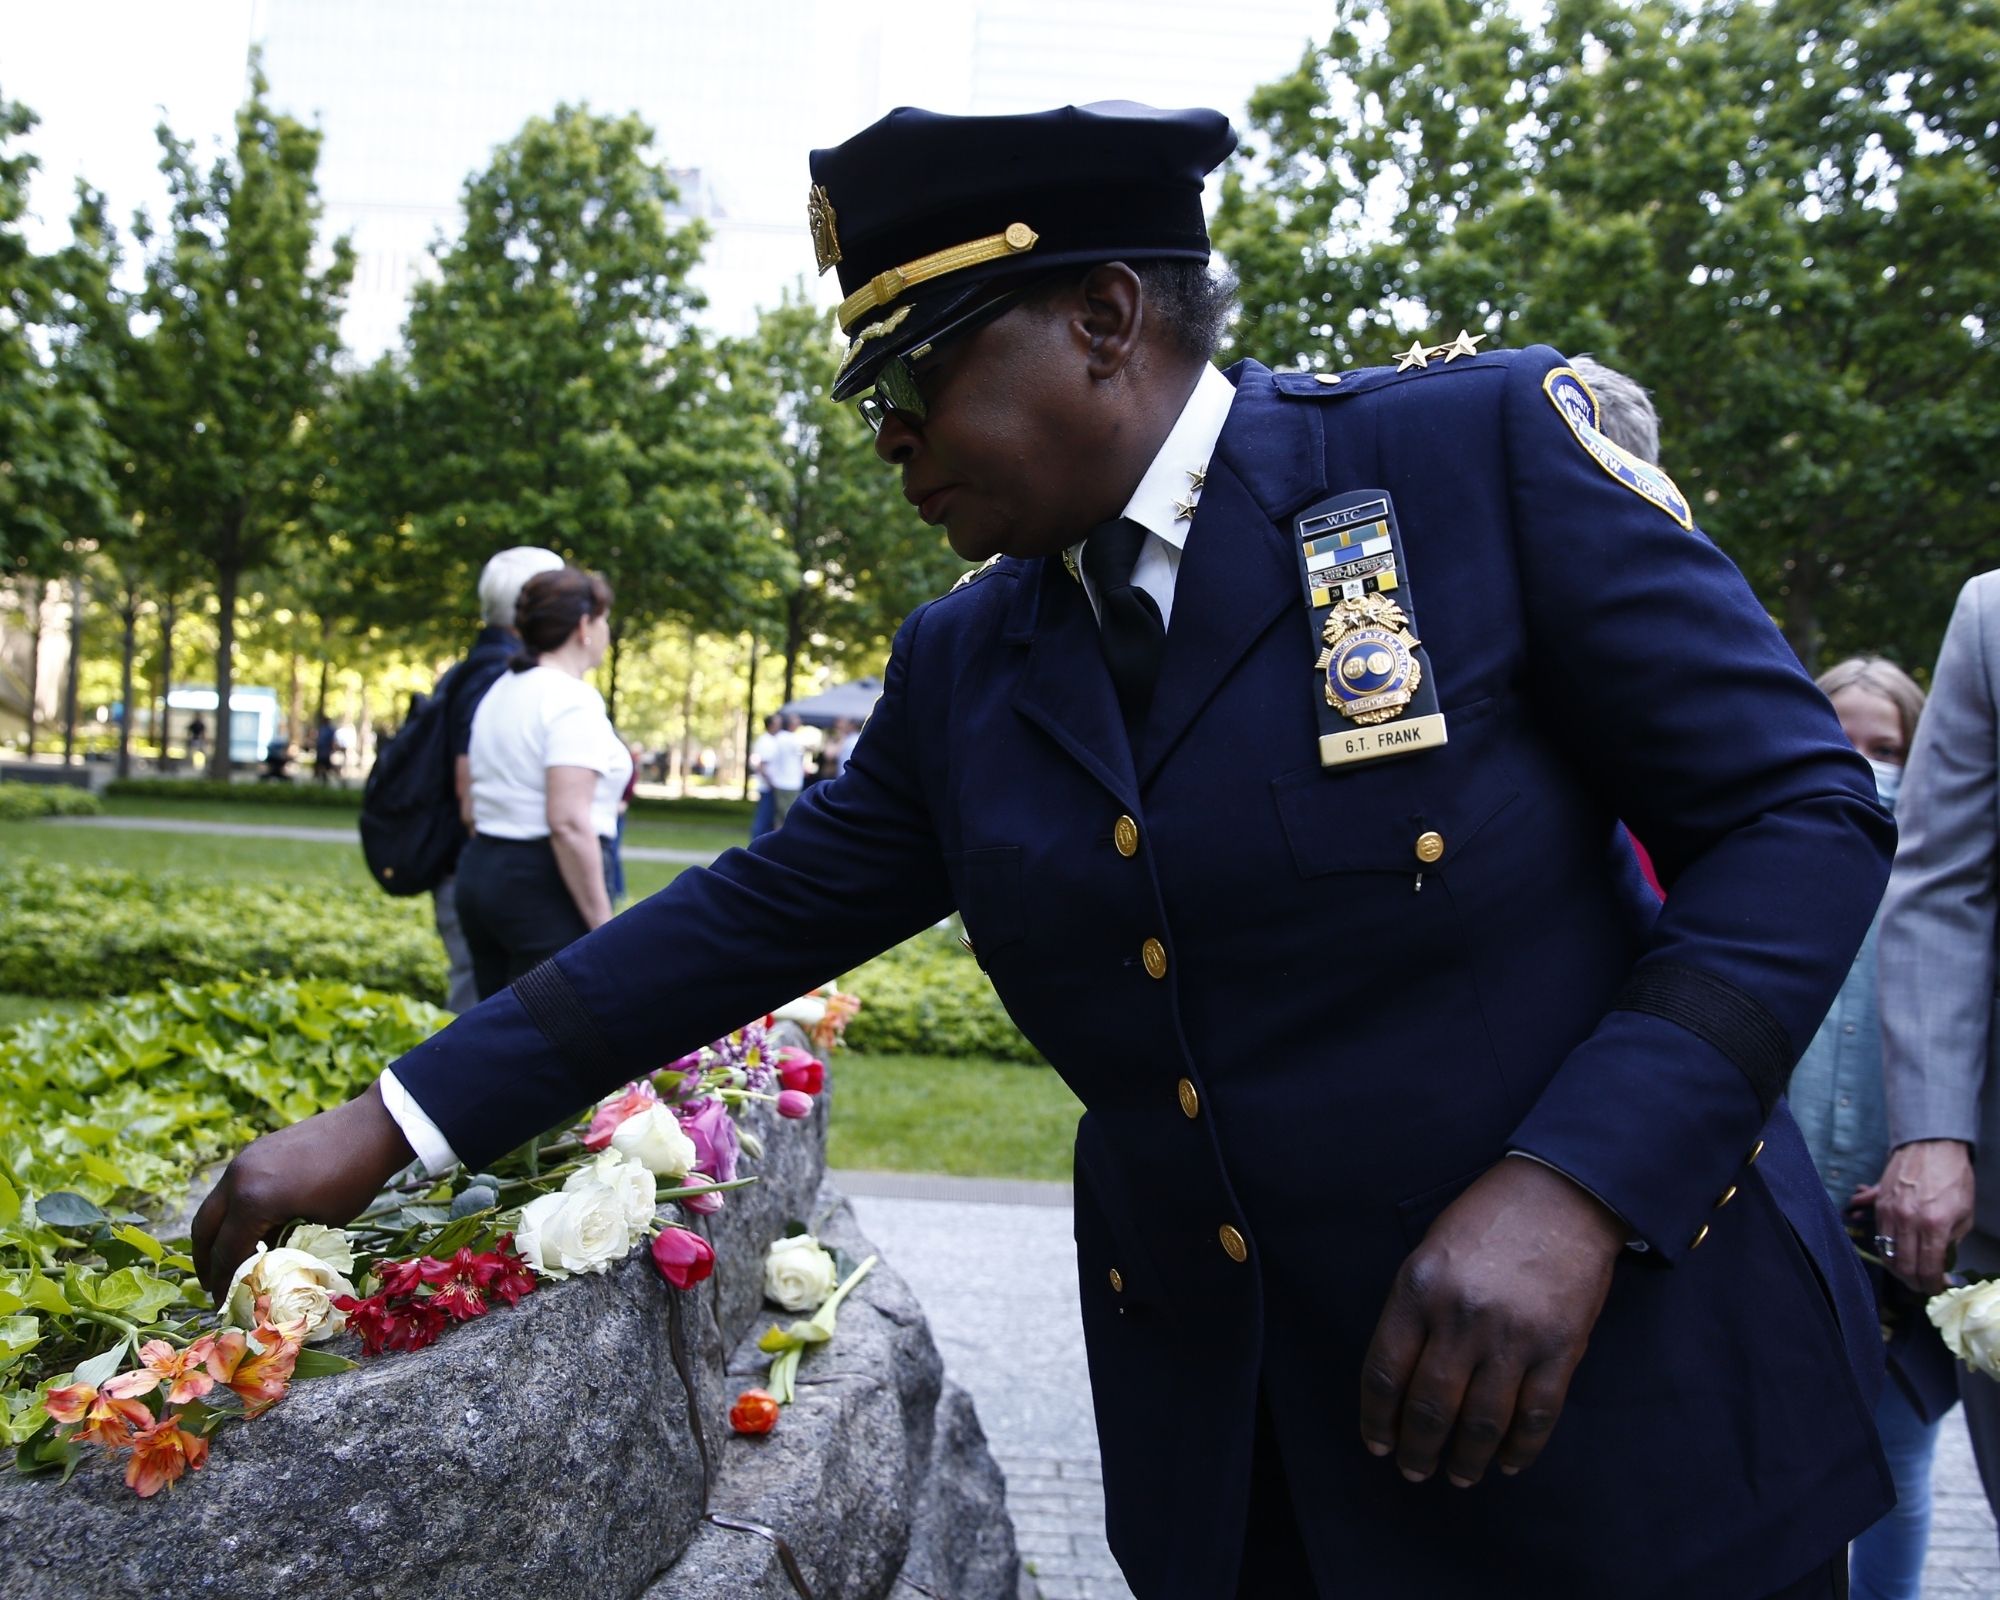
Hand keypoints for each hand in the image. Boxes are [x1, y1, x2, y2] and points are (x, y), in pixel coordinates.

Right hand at [190, 1081, 415, 1299]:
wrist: (371, 1128)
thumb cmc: (353, 1181)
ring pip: (213, 1207)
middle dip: (205, 1262)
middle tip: (213, 1287)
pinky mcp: (253, 1152)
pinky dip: (231, 1214)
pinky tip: (248, 1230)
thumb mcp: (320, 1227)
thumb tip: (264, 1273)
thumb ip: (286, 1249)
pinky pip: (230, 1189)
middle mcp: (237, 1179)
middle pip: (204, 1229)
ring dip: (216, 1236)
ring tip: (228, 1263)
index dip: (223, 1284)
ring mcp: (242, 1161)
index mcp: (252, 1201)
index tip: (223, 1305)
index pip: (227, 1253)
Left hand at [1358, 1155, 1625, 1488]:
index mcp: (1419, 1289)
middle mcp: (1462, 1316)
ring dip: (1467, 1460)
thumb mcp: (1429, 1254)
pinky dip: (1520, 1449)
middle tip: (1413, 1471)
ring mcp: (1513, 1335)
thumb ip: (1413, 1311)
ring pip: (1482, 1422)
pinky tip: (1507, 1463)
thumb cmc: (1485, 1222)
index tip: (1376, 1444)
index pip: (1384, 1370)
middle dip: (1417, 1448)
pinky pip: (1537, 1415)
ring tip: (1459, 1477)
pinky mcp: (1560, 1348)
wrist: (1561, 1196)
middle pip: (1430, 1406)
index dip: (1376, 1417)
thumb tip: (1397, 1380)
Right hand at [1874, 1139, 1974, 1292]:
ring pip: (1886, 1253)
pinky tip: (1896, 1253)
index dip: (1931, 1284)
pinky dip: (1887, 1249)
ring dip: (1897, 1269)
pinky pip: (1878, 1235)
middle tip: (1921, 1286)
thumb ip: (1951, 1240)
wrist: (1931, 1146)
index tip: (1935, 1289)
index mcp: (1935, 1225)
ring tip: (1908, 1273)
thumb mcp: (1964, 1214)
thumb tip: (1940, 1261)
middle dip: (1913, 1282)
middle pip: (1903, 1265)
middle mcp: (1909, 1221)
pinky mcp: (1879, 1204)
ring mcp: (1890, 1212)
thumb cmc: (1954, 1177)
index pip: (1928, 1267)